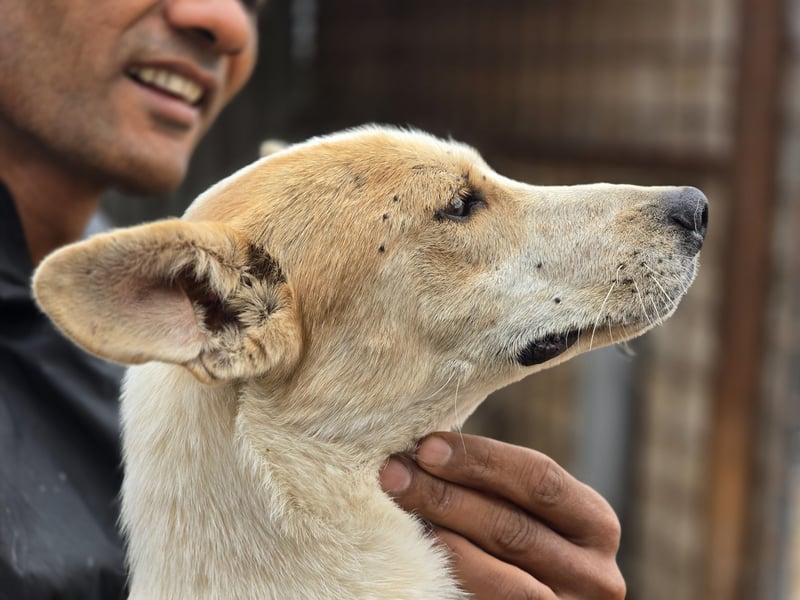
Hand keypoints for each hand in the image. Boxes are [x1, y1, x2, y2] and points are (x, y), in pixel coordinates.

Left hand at [379, 432, 624, 598]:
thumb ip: (494, 487)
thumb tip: (427, 448)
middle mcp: (595, 575)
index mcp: (596, 524)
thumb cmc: (518, 543)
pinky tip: (413, 553)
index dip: (481, 460)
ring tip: (394, 508)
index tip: (426, 446)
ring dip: (437, 535)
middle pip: (511, 526)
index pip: (539, 480)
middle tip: (394, 473)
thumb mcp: (527, 513)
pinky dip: (445, 575)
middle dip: (444, 495)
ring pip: (495, 574)